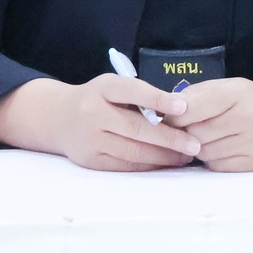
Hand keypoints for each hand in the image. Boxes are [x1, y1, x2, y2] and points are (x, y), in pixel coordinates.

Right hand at [0, 75, 198, 170]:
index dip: (158, 99)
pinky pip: (124, 165)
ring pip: (132, 151)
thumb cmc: (98, 99)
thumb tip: (180, 112)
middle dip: (170, 138)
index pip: (133, 91)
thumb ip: (140, 96)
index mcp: (103, 88)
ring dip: (163, 156)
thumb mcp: (112, 86)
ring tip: (186, 156)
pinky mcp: (90, 160)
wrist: (57, 118)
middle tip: (195, 144)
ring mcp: (90, 139)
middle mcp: (93, 113)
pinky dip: (148, 165)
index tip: (183, 107)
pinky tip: (165, 164)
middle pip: (136, 128)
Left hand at [167, 78, 252, 172]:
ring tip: (206, 137)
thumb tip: (163, 111)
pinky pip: (215, 166)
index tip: (166, 117)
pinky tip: (220, 148)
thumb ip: (195, 96)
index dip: (174, 115)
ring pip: (202, 152)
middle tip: (184, 129)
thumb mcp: (227, 87)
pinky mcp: (252, 164)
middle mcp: (247, 118)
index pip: (191, 108)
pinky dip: (211, 159)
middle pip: (194, 133)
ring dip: (197, 147)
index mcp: (237, 93)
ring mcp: (251, 143)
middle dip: (184, 133)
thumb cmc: (251, 101)